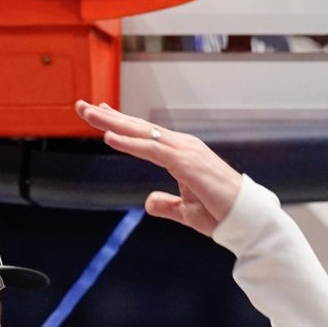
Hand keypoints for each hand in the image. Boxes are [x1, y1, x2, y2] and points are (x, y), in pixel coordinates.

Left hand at [75, 100, 243, 236]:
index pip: (145, 134)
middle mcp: (182, 146)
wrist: (246, 219)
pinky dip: (129, 142)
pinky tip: (109, 137)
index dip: (120, 122)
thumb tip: (148, 202)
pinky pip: (152, 151)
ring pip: (142, 133)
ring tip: (89, 115)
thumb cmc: (221, 212)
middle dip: (108, 116)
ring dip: (113, 123)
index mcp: (181, 153)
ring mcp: (185, 152)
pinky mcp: (187, 164)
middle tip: (81, 106)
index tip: (99, 112)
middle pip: (138, 127)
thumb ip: (167, 205)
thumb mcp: (186, 210)